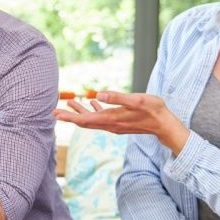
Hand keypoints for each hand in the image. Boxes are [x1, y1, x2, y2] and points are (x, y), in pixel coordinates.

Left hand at [52, 91, 189, 153]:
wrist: (165, 124)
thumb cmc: (153, 110)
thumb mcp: (136, 100)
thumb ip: (117, 97)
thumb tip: (97, 95)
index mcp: (111, 119)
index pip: (84, 119)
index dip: (69, 116)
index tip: (56, 113)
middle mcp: (110, 124)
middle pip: (84, 122)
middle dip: (69, 116)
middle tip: (54, 111)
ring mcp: (114, 125)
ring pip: (92, 120)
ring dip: (79, 112)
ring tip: (69, 103)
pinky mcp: (119, 122)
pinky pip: (101, 118)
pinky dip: (93, 111)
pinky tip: (91, 104)